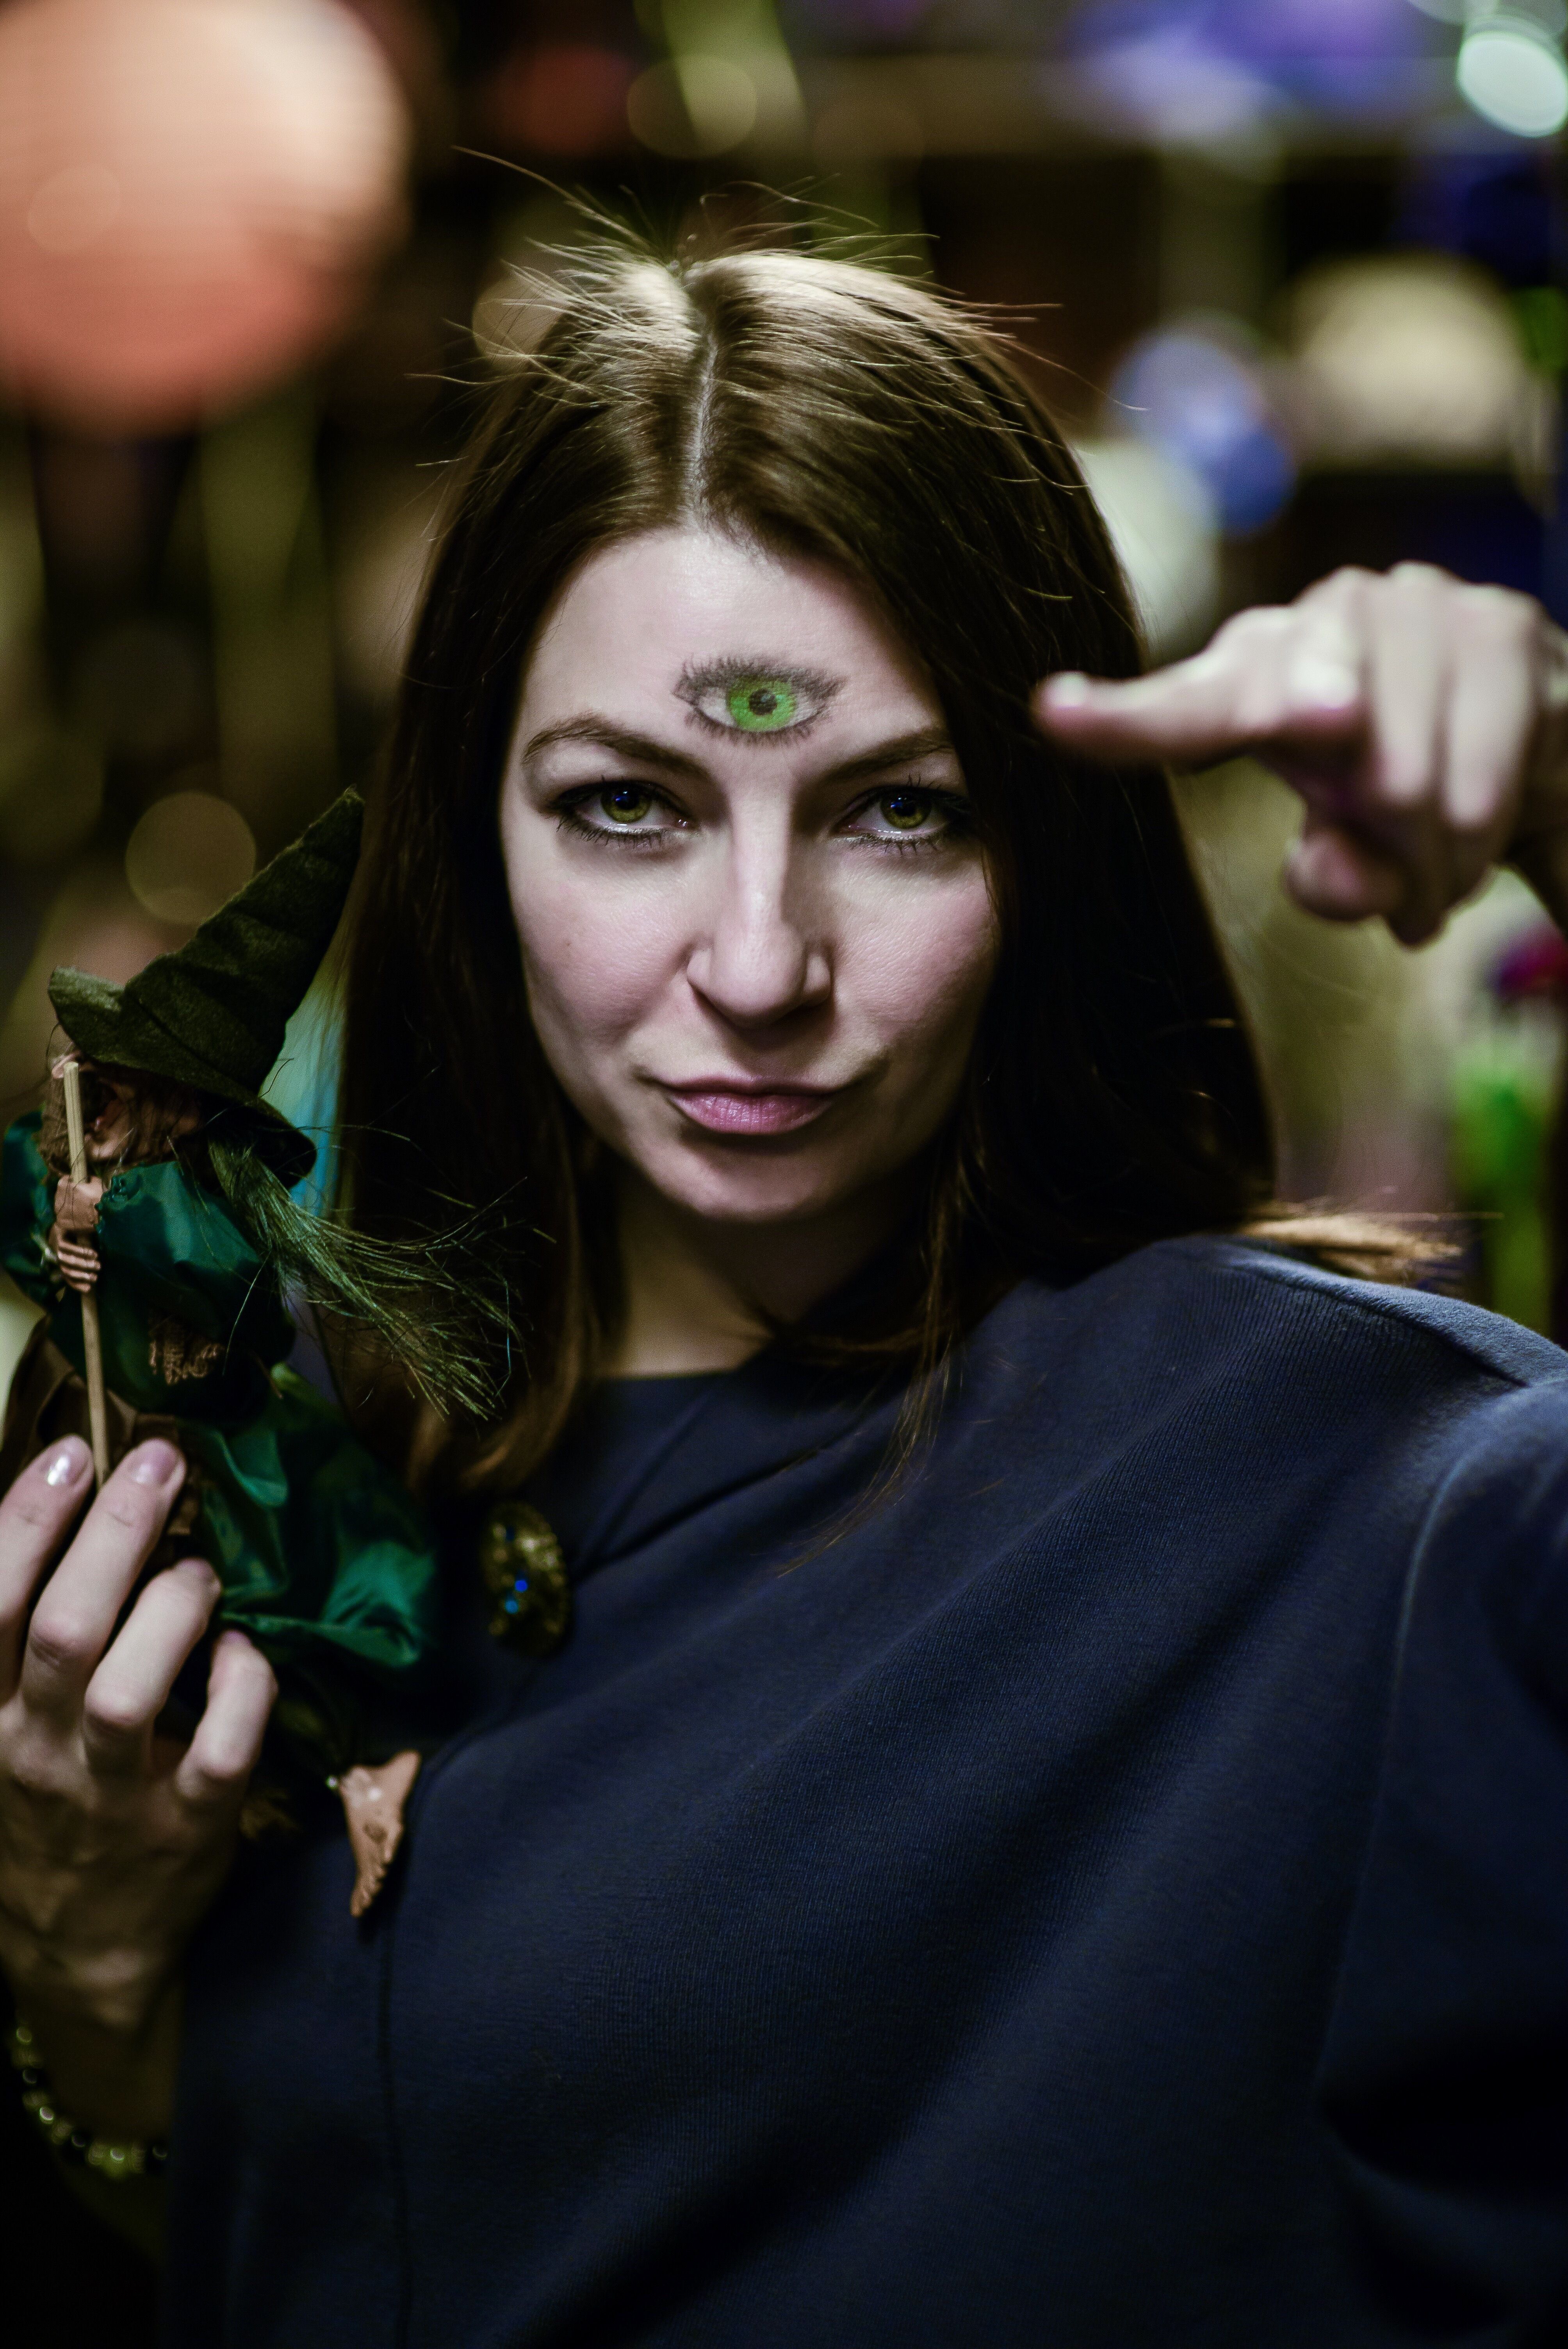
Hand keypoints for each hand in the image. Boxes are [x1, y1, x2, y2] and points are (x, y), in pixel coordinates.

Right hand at [0, 1435, 274, 2135]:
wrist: (73, 1958)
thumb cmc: (43, 1809)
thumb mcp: (0, 1728)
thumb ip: (21, 1635)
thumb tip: (68, 1506)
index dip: (24, 1521)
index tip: (71, 1451)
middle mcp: (36, 1752)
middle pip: (63, 1631)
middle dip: (113, 1535)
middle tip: (162, 1462)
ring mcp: (110, 1795)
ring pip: (133, 1689)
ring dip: (176, 1608)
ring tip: (203, 1571)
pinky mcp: (187, 1829)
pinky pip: (221, 1749)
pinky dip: (244, 1689)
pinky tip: (250, 1654)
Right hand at [51, 1177, 103, 1292]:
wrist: (73, 1211)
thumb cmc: (82, 1208)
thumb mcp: (85, 1203)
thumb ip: (90, 1201)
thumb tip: (100, 1194)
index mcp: (60, 1231)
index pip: (66, 1246)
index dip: (80, 1252)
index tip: (96, 1254)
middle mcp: (56, 1243)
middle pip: (65, 1260)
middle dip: (83, 1265)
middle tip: (98, 1267)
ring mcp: (58, 1255)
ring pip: (65, 1270)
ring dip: (80, 1275)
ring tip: (95, 1278)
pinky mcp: (64, 1264)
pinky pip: (67, 1277)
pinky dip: (76, 1284)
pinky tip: (87, 1289)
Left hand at [1034, 562, 1567, 946]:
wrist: (1539, 743)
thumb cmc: (1412, 801)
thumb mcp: (1362, 861)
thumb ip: (1337, 877)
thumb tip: (1335, 872)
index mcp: (1258, 665)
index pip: (1188, 701)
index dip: (1126, 717)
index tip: (1055, 714)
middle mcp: (1327, 612)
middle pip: (1301, 725)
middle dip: (1358, 826)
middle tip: (1401, 885)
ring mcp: (1415, 604)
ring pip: (1399, 775)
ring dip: (1431, 852)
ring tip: (1442, 860)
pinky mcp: (1499, 626)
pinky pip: (1476, 767)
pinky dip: (1481, 830)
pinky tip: (1483, 830)